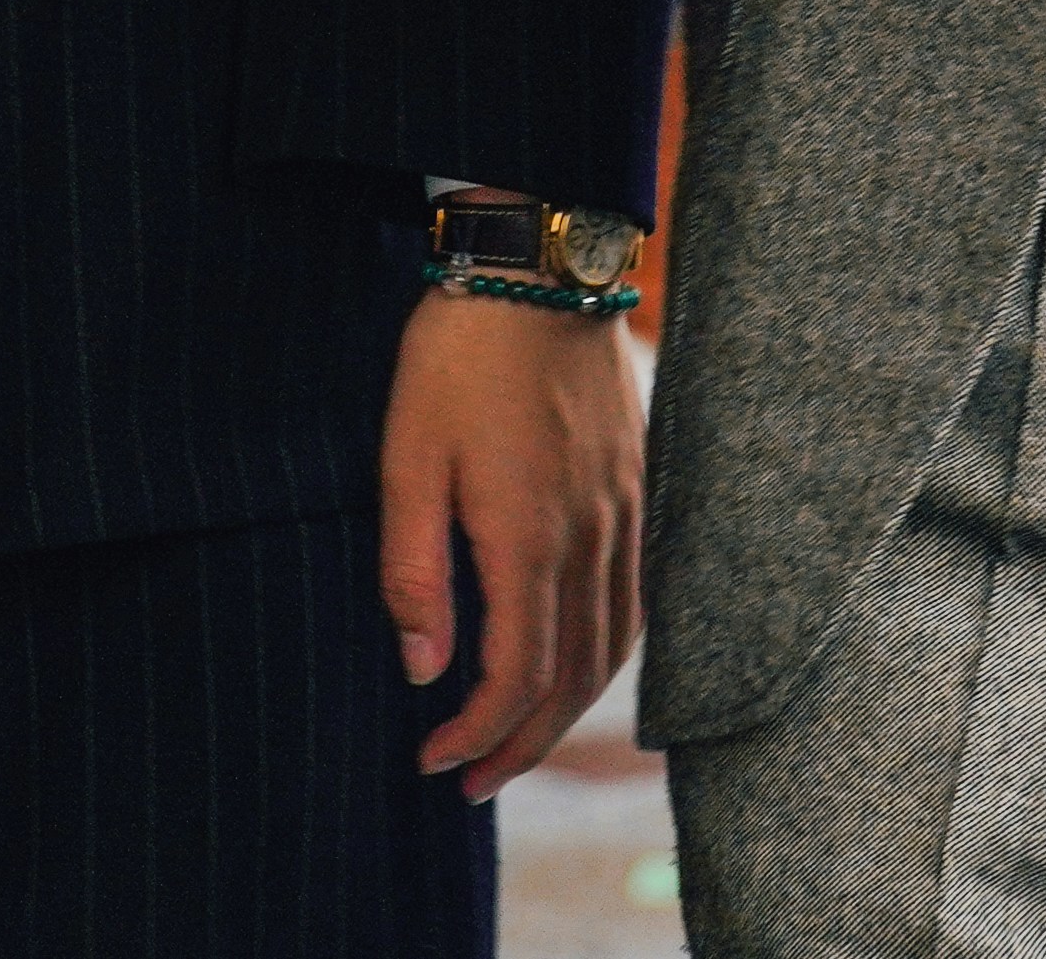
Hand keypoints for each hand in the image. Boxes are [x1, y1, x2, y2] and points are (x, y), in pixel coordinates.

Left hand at [377, 284, 648, 787]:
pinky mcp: (640, 484)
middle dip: (522, 744)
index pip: (518, 675)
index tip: (432, 760)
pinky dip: (607, 653)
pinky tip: (575, 662)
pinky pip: (637, 596)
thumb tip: (423, 669)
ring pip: (615, 645)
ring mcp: (625, 509)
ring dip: (567, 709)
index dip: (478, 735)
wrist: (539, 265)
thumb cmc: (456, 357)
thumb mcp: (406, 458)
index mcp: (529, 535)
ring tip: (517, 740)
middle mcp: (591, 534)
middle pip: (574, 678)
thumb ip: (413, 571)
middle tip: (470, 781)